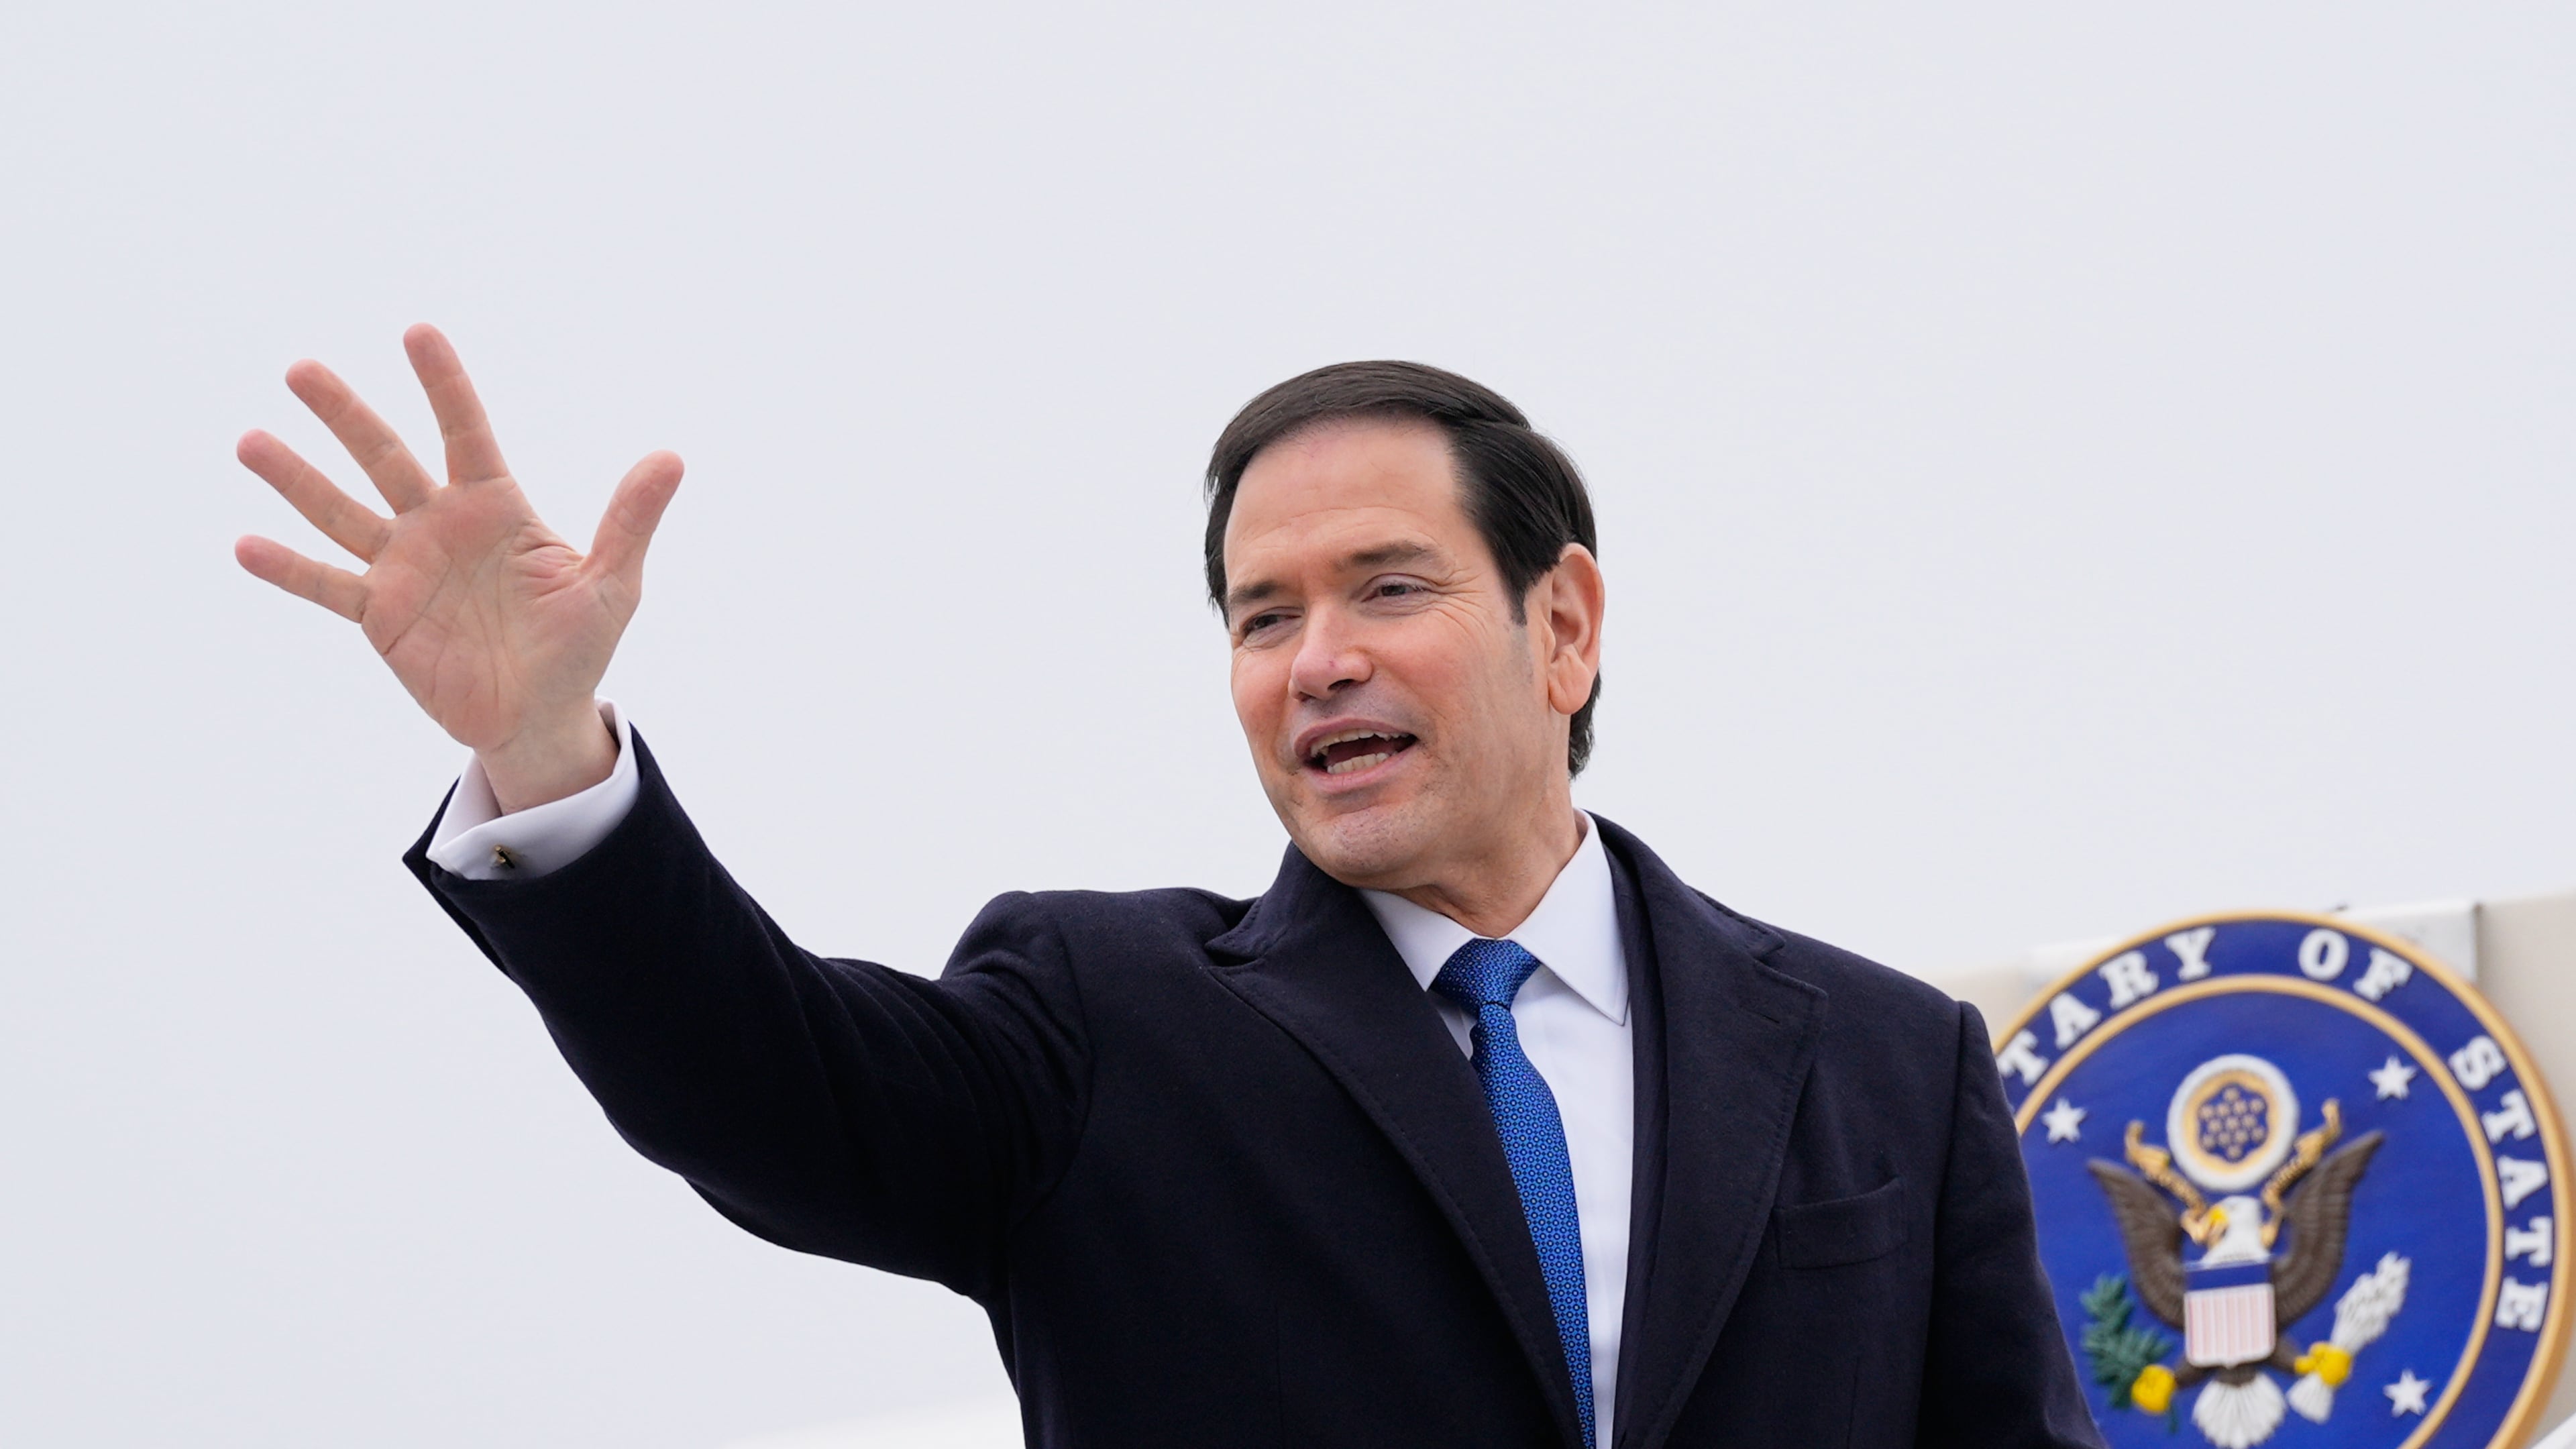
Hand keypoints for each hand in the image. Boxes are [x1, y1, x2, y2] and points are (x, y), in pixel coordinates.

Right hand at [235, 324, 683, 811]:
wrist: (539, 715)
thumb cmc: (579, 645)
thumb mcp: (610, 584)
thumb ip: (629, 520)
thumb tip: (671, 457)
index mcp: (497, 508)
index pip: (466, 432)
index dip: (444, 385)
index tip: (417, 333)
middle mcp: (441, 525)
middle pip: (387, 458)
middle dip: (346, 415)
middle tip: (300, 370)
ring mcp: (404, 567)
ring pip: (343, 512)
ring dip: (298, 479)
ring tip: (251, 440)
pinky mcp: (381, 616)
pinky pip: (329, 586)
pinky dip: (289, 569)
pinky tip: (246, 544)